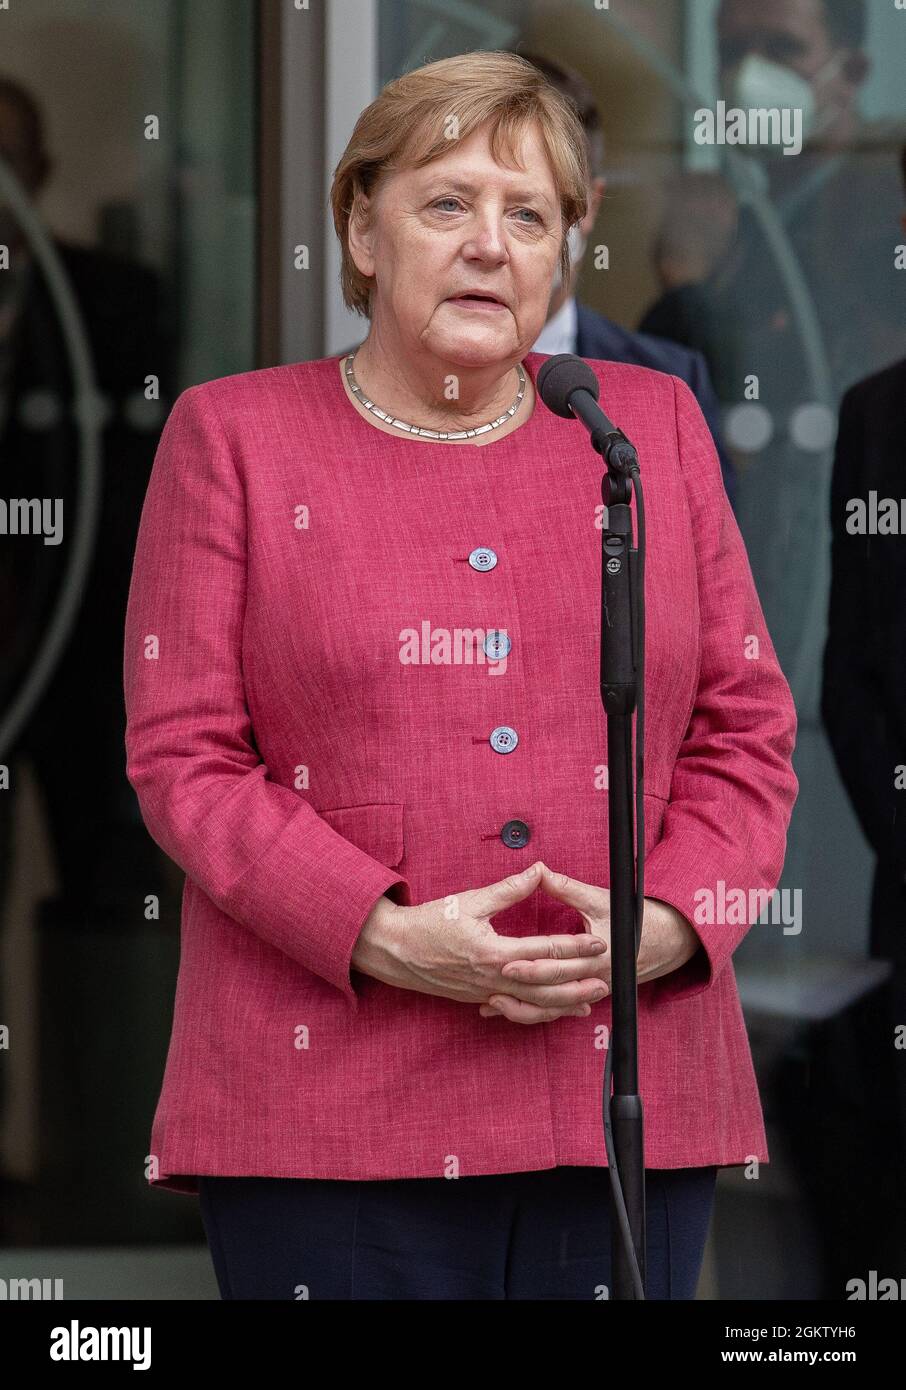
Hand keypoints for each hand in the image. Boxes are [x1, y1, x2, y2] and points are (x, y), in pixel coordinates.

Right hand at [352, 861, 608, 1020]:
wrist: (394, 949)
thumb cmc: (429, 922)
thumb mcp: (470, 900)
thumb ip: (508, 890)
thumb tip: (538, 870)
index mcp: (493, 951)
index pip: (545, 950)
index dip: (575, 946)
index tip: (600, 942)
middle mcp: (493, 977)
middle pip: (546, 984)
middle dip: (579, 981)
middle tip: (607, 978)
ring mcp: (485, 992)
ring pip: (533, 1004)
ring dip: (563, 1004)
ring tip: (589, 1002)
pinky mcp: (478, 998)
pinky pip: (515, 1009)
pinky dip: (537, 1012)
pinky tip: (552, 1011)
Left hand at [478, 862, 700, 1020]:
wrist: (664, 941)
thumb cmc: (630, 917)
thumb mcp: (598, 899)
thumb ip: (565, 888)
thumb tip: (538, 870)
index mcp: (597, 955)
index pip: (558, 964)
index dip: (531, 964)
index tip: (506, 962)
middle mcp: (593, 978)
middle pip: (551, 990)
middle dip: (520, 990)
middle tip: (491, 987)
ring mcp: (590, 990)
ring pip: (552, 1008)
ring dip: (523, 1009)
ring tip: (493, 1005)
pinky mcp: (585, 995)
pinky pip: (556, 1010)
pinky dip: (532, 1012)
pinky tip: (507, 1009)